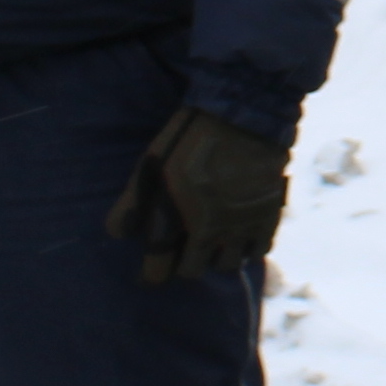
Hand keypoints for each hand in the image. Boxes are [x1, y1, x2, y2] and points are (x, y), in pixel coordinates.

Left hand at [109, 105, 293, 284]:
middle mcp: (208, 230)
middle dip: (184, 263)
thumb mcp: (152, 164)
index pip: (157, 270)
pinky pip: (260, 251)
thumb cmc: (190, 136)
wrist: (244, 113)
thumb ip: (132, 203)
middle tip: (184, 248)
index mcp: (174, 218)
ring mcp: (241, 225)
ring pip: (227, 265)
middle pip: (193, 272)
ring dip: (217, 257)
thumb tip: (117, 234)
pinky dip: (249, 247)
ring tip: (213, 242)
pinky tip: (240, 232)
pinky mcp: (268, 216)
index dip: (151, 272)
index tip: (152, 268)